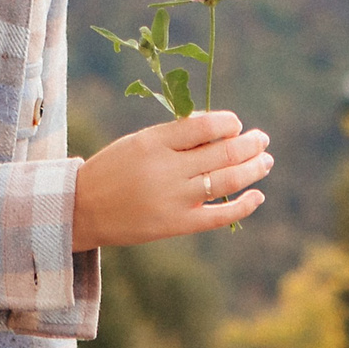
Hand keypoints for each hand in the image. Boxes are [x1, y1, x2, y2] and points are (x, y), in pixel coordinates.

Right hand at [72, 111, 273, 248]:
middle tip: (262, 140)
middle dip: (250, 144)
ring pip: (228, 180)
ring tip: (266, 161)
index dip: (229, 123)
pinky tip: (258, 196)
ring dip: (254, 168)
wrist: (82, 209)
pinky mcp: (177, 224)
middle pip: (223, 152)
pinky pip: (219, 216)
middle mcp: (167, 168)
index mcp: (154, 141)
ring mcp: (174, 198)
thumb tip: (219, 128)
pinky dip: (244, 205)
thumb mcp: (138, 142)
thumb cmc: (113, 170)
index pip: (204, 125)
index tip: (236, 124)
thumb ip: (175, 136)